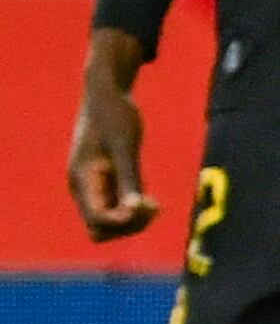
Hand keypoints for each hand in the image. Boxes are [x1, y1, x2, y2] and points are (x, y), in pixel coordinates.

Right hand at [67, 33, 151, 241]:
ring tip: (154, 204)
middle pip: (100, 230)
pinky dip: (133, 211)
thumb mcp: (126, 146)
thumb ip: (129, 178)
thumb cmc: (115, 115)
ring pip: (109, 223)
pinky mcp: (106, 182)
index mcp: (82, 180)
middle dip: (128, 225)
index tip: (147, 203)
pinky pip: (117, 210)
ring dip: (132, 221)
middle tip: (153, 205)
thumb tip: (134, 208)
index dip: (123, 222)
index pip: (97, 221)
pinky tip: (151, 200)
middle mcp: (83, 188)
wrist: (107, 94)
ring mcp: (93, 187)